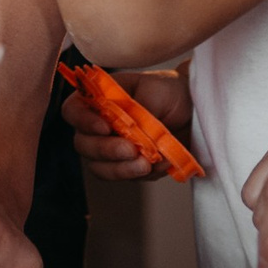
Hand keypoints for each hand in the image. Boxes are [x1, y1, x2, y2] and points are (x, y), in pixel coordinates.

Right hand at [64, 69, 190, 181]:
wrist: (195, 110)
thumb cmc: (169, 91)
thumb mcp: (151, 89)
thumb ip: (134, 108)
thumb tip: (127, 130)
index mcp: (97, 99)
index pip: (72, 112)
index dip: (83, 122)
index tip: (105, 127)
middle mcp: (99, 125)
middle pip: (83, 145)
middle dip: (106, 150)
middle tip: (131, 149)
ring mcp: (113, 148)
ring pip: (100, 168)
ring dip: (122, 169)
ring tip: (147, 163)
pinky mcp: (130, 167)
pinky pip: (127, 178)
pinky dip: (143, 174)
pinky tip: (161, 164)